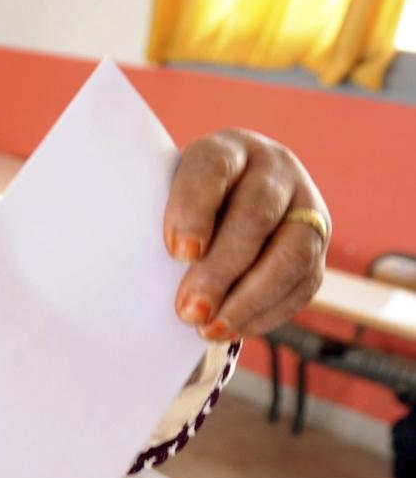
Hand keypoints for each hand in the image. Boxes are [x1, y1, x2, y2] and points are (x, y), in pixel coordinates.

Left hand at [165, 129, 327, 340]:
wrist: (227, 200)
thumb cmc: (181, 206)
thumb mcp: (164, 196)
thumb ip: (161, 222)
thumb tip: (156, 270)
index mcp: (226, 149)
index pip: (212, 170)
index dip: (194, 211)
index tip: (178, 254)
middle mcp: (273, 169)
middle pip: (255, 217)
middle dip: (221, 270)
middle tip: (190, 310)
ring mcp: (305, 202)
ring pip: (292, 252)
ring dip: (251, 298)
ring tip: (212, 328)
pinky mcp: (320, 240)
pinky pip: (306, 280)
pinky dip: (271, 310)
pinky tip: (236, 328)